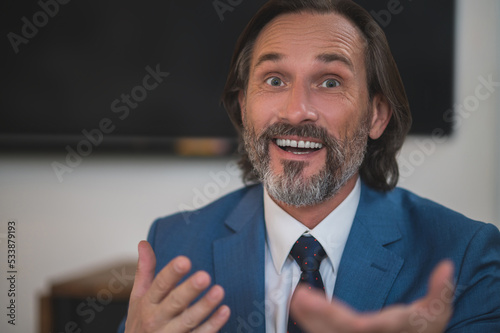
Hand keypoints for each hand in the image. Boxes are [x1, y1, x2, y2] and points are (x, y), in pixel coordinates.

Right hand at [124, 241, 229, 331]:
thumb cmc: (140, 323)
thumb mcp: (138, 297)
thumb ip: (144, 270)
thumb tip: (143, 243)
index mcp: (147, 303)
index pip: (159, 285)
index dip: (172, 274)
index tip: (184, 261)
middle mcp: (156, 319)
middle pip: (174, 303)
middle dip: (189, 290)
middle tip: (204, 276)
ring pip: (188, 321)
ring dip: (204, 306)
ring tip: (219, 291)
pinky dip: (213, 325)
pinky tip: (225, 311)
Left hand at [290, 260, 453, 332]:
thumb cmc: (423, 331)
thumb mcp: (437, 313)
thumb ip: (441, 291)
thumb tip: (446, 266)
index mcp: (385, 329)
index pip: (354, 326)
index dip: (329, 313)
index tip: (306, 297)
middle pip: (335, 332)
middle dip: (312, 316)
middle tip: (296, 296)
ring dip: (309, 321)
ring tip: (294, 300)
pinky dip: (314, 325)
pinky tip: (302, 312)